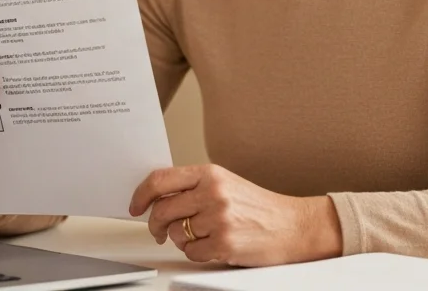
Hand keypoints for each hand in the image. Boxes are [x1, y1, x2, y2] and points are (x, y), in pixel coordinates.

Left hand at [128, 164, 341, 266]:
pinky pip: (191, 252)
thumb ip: (194, 186)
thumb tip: (156, 196)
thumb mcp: (226, 184)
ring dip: (180, 239)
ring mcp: (218, 218)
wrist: (293, 226)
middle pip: (161, 209)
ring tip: (200, 236)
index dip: (140, 195)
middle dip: (156, 224)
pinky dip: (197, 253)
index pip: (160, 180)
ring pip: (175, 233)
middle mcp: (213, 192)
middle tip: (159, 230)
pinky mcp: (224, 243)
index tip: (135, 206)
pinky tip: (213, 246)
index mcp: (210, 173)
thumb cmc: (259, 207)